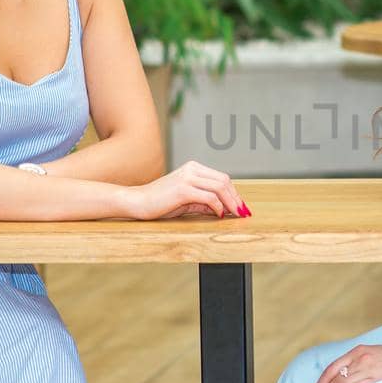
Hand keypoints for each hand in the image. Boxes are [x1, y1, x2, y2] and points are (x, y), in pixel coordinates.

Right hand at [126, 159, 247, 219]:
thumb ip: (204, 202)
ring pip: (219, 187)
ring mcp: (187, 177)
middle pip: (224, 181)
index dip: (234, 192)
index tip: (241, 206)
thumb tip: (225, 209)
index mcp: (193, 168)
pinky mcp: (183, 189)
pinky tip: (219, 214)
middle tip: (244, 212)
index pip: (221, 178)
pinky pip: (209, 197)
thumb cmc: (160, 203)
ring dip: (231, 202)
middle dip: (236, 197)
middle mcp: (192, 169)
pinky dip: (218, 206)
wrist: (137, 202)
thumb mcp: (186, 201)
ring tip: (236, 214)